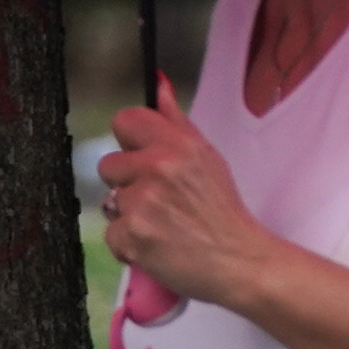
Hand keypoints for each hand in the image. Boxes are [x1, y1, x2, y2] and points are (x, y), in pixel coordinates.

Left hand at [97, 96, 282, 313]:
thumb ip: (177, 123)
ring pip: (109, 203)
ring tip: (162, 227)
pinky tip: (158, 247)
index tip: (141, 158)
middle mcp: (158, 168)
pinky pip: (112, 235)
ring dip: (129, 217)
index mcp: (178, 145)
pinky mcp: (132, 236)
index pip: (125, 120)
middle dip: (127, 184)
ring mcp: (143, 203)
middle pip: (108, 165)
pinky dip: (130, 246)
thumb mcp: (208, 159)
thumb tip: (158, 85)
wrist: (241, 263)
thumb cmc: (223, 214)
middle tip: (159, 202)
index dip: (129, 142)